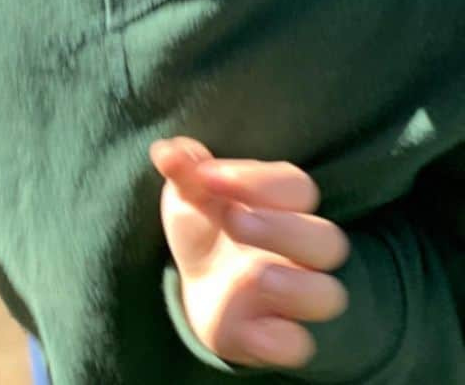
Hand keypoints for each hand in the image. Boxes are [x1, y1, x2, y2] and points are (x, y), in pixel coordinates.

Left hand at [150, 136, 349, 368]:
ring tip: (256, 276)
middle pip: (326, 239)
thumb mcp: (190, 192)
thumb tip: (166, 151)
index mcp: (281, 205)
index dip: (258, 179)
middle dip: (284, 229)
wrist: (197, 281)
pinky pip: (300, 345)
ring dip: (297, 286)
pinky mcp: (276, 336)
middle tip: (234, 220)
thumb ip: (184, 169)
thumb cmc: (205, 223)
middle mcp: (298, 250)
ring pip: (328, 294)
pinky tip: (253, 330)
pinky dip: (282, 340)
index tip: (207, 177)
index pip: (295, 186)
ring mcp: (291, 296)